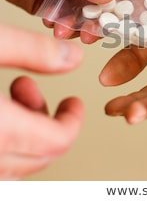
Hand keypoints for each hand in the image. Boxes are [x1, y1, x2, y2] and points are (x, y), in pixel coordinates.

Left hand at [0, 0, 146, 41]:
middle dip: (111, 19)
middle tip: (99, 29)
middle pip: (117, 3)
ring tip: (70, 29)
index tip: (134, 17)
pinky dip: (65, 28)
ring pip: (95, 17)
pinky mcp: (57, 4)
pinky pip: (70, 22)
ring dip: (86, 27)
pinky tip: (54, 23)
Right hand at [0, 24, 83, 179]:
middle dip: (48, 119)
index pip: (56, 141)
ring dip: (24, 129)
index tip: (75, 101)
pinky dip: (3, 137)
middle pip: (38, 156)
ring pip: (13, 161)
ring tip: (11, 91)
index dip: (73, 119)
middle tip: (33, 87)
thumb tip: (73, 58)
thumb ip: (31, 50)